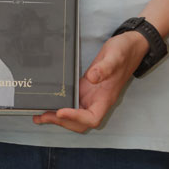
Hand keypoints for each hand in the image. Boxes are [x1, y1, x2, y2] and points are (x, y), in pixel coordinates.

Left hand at [33, 31, 147, 133]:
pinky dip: (60, 106)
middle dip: (62, 122)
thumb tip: (92, 78)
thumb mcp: (115, 56)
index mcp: (106, 97)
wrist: (130, 46)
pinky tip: (49, 103)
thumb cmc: (124, 51)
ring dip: (58, 118)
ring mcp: (91, 96)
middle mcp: (98, 101)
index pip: (92, 118)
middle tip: (42, 116)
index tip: (61, 111)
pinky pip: (72, 103)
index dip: (76, 118)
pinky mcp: (86, 89)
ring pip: (75, 115)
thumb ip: (105, 67)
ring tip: (39, 116)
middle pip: (80, 122)